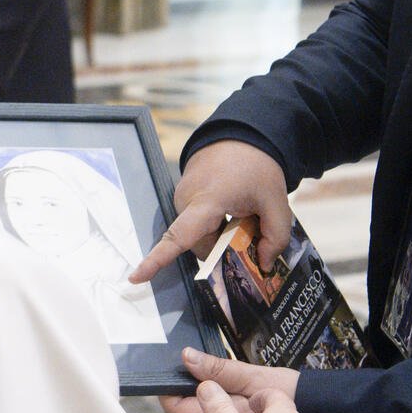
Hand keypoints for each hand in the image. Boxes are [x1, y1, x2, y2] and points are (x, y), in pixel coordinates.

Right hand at [130, 139, 290, 282]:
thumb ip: (275, 237)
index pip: (178, 236)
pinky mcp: (184, 196)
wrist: (243, 134)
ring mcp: (182, 197)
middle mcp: (186, 200)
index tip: (135, 278)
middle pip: (199, 245)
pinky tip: (233, 213)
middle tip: (251, 235)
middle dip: (224, 250)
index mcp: (206, 200)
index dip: (157, 260)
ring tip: (243, 217)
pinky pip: (197, 223)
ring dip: (221, 237)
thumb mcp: (276, 201)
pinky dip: (216, 226)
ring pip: (199, 236)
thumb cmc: (257, 166)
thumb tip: (263, 265)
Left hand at [160, 347, 300, 412]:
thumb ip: (220, 369)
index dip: (168, 388)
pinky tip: (234, 384)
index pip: (175, 409)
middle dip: (187, 385)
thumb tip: (187, 358)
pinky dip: (221, 397)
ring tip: (217, 369)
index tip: (173, 366)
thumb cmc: (294, 398)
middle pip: (185, 410)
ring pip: (202, 410)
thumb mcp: (255, 377)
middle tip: (197, 360)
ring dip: (205, 390)